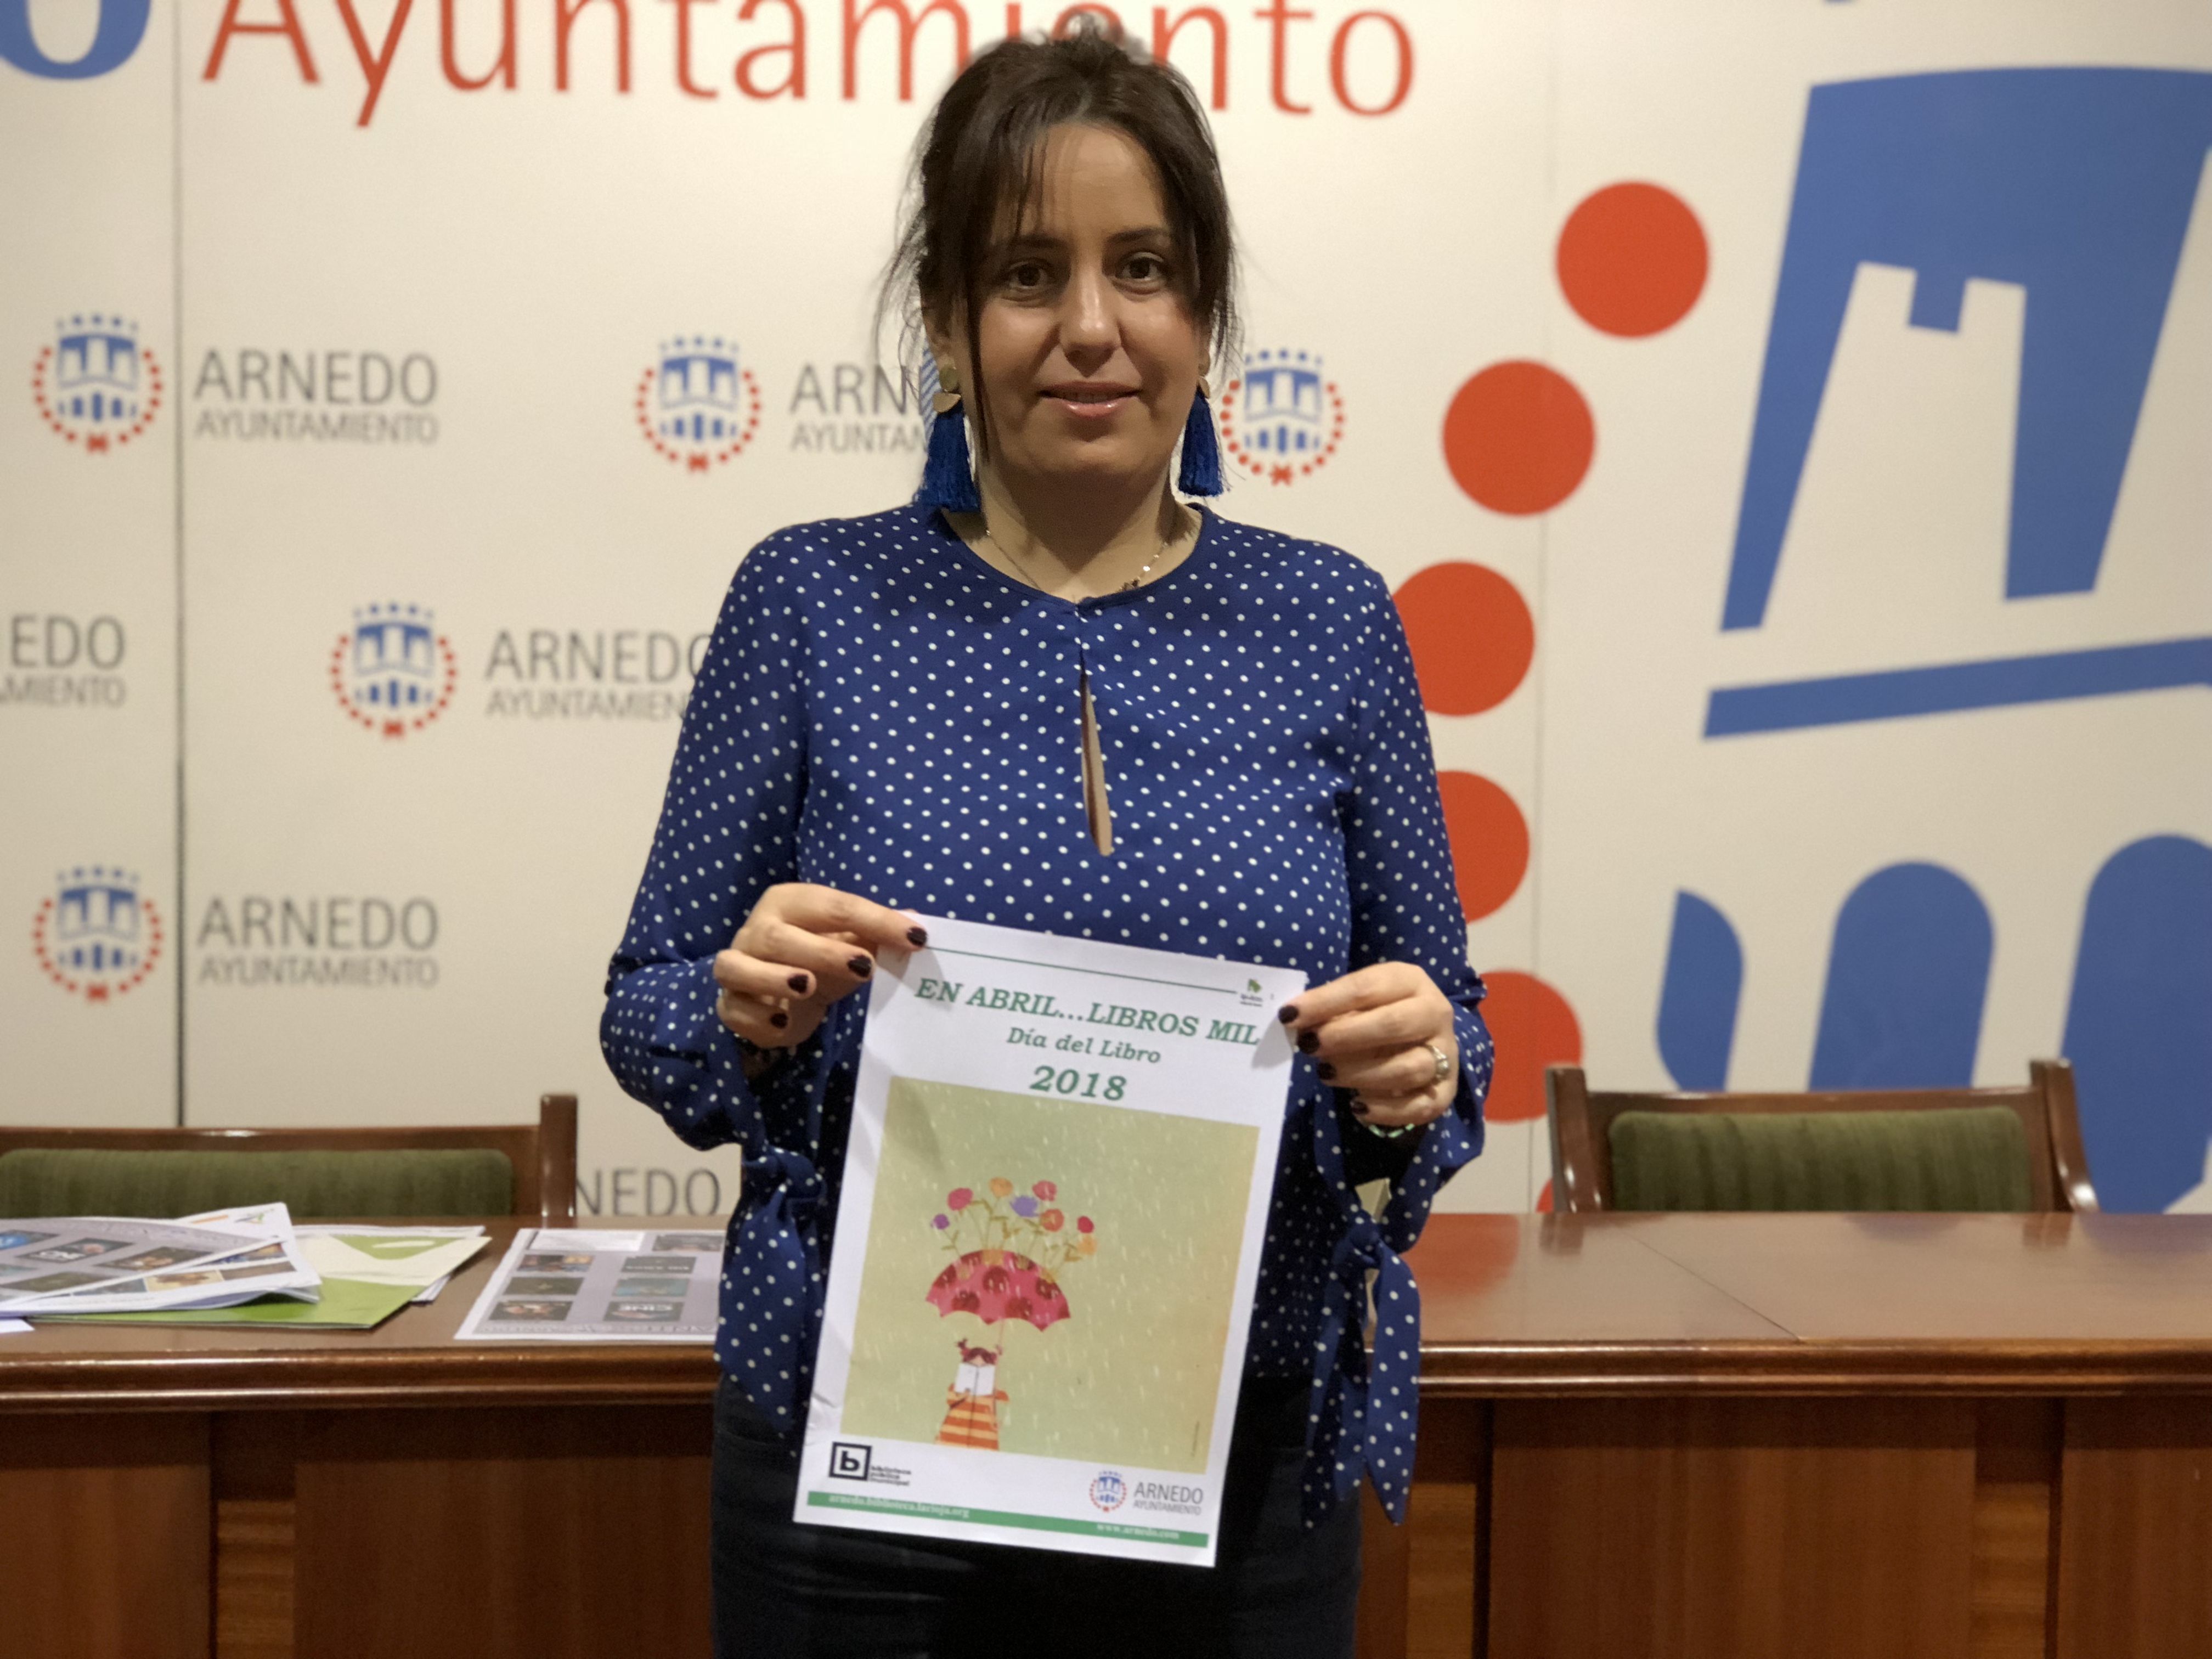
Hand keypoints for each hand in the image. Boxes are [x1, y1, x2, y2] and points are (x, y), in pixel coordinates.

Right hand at [713, 884, 922, 1050]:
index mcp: (790, 903)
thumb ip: (879, 931)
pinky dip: (758, 1018)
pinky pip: (733, 1009)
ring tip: (808, 987)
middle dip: (820, 951)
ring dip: (772, 977)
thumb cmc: (819, 957)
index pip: (832, 905)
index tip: (914, 938)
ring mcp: (737, 965)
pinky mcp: (729, 1003)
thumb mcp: (851, 941)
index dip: (875, 920)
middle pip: (778, 936)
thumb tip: (917, 923)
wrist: (780, 992)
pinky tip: (784, 1022)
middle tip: (862, 967)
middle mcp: (757, 929)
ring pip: (737, 967)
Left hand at [1279, 963, 1457, 1130]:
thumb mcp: (1360, 1000)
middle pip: (1394, 1025)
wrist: (1425, 1037)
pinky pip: (1420, 1107)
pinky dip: (1386, 1110)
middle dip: (1345, 1036)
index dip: (1325, 1002)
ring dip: (1360, 1074)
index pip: (1368, 988)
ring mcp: (1446, 1054)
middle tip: (1310, 1045)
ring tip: (1326, 1073)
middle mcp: (1435, 1014)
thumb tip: (1296, 1022)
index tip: (1290, 1016)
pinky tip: (1357, 1106)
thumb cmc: (1380, 1012)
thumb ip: (1332, 1009)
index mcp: (1411, 981)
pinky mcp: (1446, 1091)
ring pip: (1408, 1068)